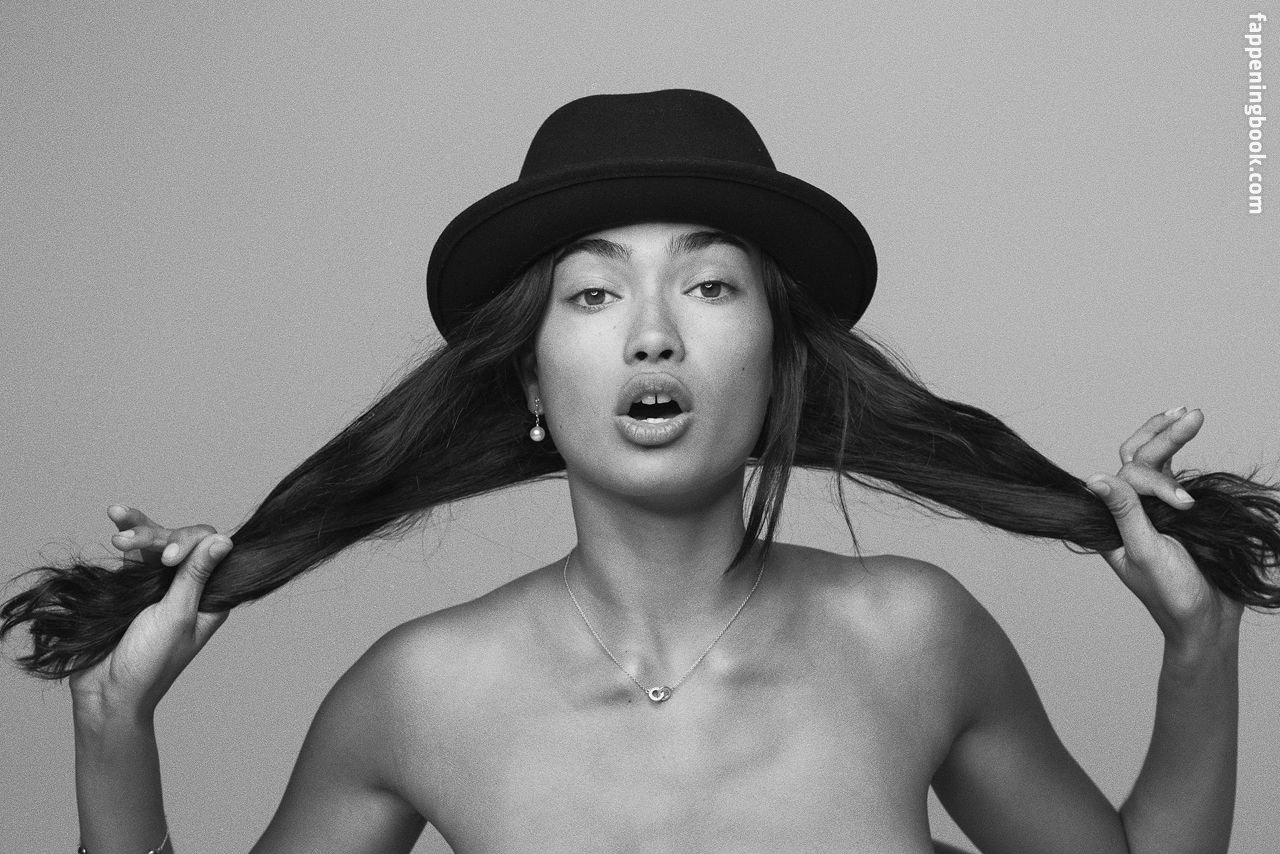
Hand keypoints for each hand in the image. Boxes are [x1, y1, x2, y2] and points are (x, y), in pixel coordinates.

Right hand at [69, 506, 231, 716]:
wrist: (106, 692)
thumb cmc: (149, 662)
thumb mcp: (175, 616)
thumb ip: (195, 577)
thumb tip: (224, 541)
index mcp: (211, 597)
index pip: (211, 550)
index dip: (191, 543)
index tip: (168, 558)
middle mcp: (190, 587)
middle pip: (183, 541)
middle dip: (158, 537)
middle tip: (128, 546)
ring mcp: (161, 585)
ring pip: (158, 543)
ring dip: (138, 532)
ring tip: (117, 538)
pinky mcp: (133, 585)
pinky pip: (135, 553)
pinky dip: (128, 533)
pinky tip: (116, 515)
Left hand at [1085, 408, 1242, 651]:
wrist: (1207, 621)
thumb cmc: (1173, 595)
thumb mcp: (1146, 554)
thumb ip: (1126, 515)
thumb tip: (1094, 478)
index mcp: (1110, 523)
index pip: (1126, 479)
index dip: (1156, 483)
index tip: (1185, 506)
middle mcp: (1126, 511)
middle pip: (1137, 460)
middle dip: (1163, 435)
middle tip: (1192, 413)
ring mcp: (1151, 509)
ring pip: (1154, 460)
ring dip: (1170, 435)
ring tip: (1192, 411)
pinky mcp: (1176, 511)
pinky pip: (1172, 472)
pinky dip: (1179, 449)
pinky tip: (1187, 427)